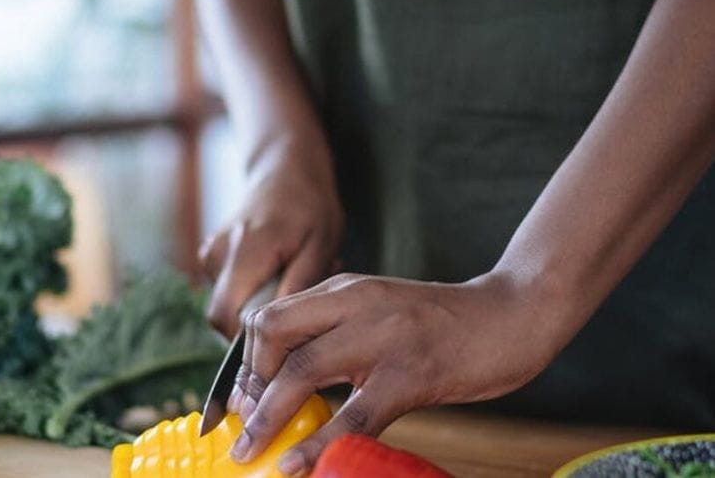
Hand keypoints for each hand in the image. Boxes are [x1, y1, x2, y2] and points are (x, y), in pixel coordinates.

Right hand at [199, 144, 343, 336]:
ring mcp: (210, 254)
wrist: (285, 168)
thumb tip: (279, 327)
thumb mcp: (320, 244)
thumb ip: (298, 284)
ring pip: (230, 304)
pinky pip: (231, 290)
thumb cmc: (309, 205)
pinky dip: (256, 289)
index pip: (227, 318)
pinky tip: (281, 269)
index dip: (252, 339)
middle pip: (224, 317)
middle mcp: (218, 254)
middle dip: (261, 321)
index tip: (290, 332)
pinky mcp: (211, 256)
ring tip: (295, 275)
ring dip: (262, 302)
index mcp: (245, 251)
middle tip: (299, 298)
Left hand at [227, 271, 562, 475]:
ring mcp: (382, 336)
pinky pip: (352, 416)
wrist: (508, 315)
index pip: (270, 317)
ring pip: (302, 371)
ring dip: (267, 418)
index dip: (245, 362)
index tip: (241, 399)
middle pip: (272, 334)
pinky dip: (318, 445)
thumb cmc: (440, 321)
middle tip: (246, 426)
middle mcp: (355, 303)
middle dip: (248, 386)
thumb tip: (294, 380)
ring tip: (250, 453)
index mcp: (344, 290)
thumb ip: (339, 332)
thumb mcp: (380, 311)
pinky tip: (297, 466)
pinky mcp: (411, 373)